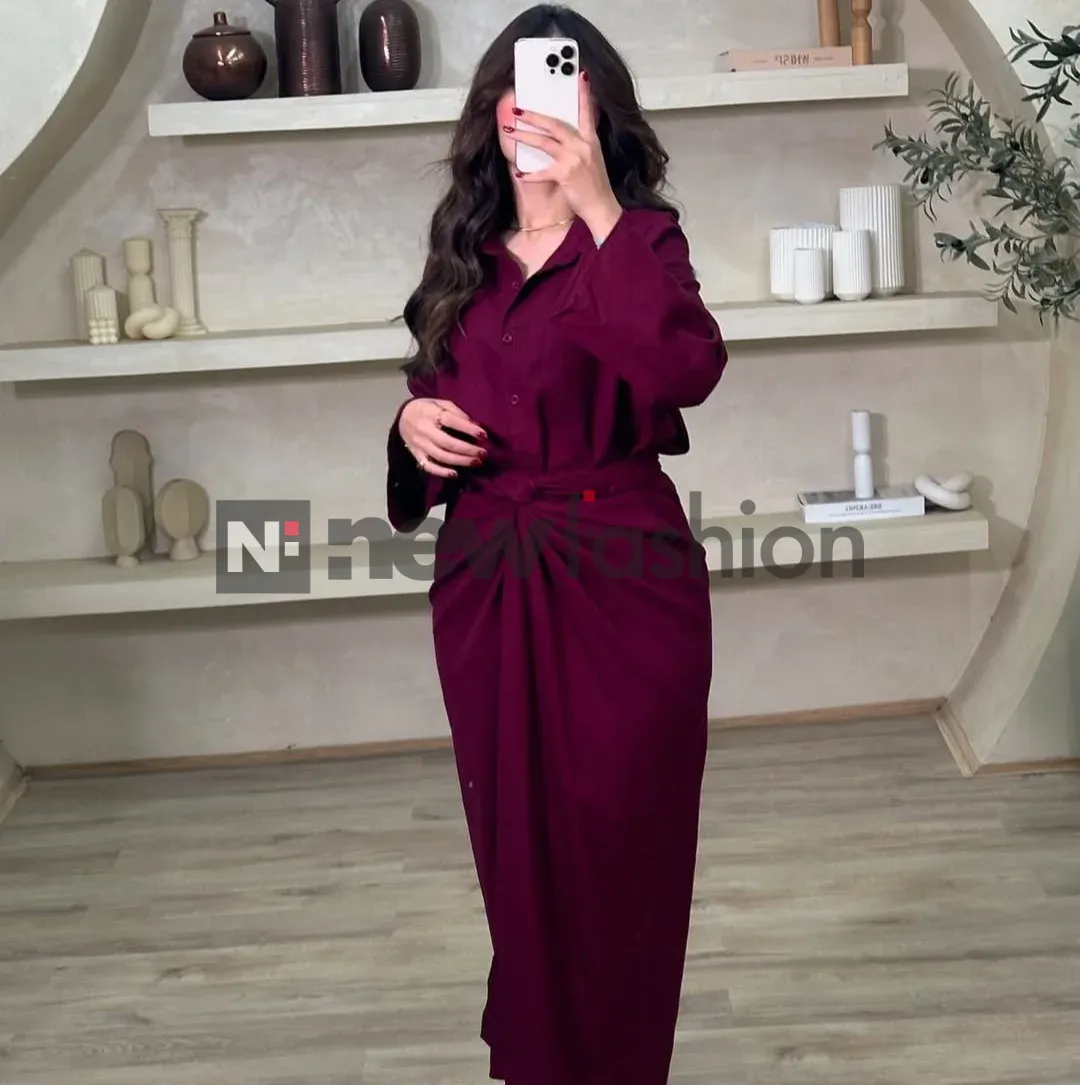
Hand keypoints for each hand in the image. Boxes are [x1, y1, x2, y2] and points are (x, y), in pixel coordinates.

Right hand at [399, 397, 485, 478]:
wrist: (403, 416)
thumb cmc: (427, 408)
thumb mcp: (440, 402)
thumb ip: (456, 411)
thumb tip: (474, 424)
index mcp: (429, 413)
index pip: (450, 421)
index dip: (468, 429)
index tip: (484, 435)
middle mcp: (423, 430)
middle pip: (447, 442)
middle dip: (467, 449)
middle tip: (483, 453)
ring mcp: (419, 444)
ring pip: (441, 456)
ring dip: (460, 461)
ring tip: (476, 462)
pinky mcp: (416, 455)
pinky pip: (428, 466)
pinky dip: (441, 472)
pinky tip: (455, 474)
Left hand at [509, 73, 622, 238]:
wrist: (602, 207)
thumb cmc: (596, 186)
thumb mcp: (593, 159)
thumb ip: (581, 145)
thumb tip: (562, 136)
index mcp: (591, 140)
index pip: (587, 112)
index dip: (584, 94)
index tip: (581, 75)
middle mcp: (583, 146)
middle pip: (554, 124)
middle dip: (534, 116)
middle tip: (518, 109)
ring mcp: (574, 160)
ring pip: (544, 142)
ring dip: (524, 137)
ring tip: (510, 131)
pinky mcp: (565, 175)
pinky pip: (542, 172)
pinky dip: (530, 174)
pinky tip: (519, 173)